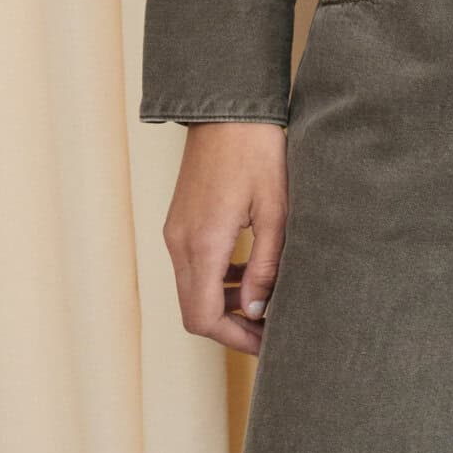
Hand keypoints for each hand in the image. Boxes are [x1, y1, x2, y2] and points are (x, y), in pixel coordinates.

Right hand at [162, 121, 288, 356]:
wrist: (227, 108)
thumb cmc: (258, 152)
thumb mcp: (276, 211)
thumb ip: (267, 267)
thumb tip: (259, 312)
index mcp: (203, 243)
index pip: (203, 317)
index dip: (235, 339)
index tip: (268, 344)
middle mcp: (180, 242)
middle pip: (195, 310)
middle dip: (232, 327)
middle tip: (271, 329)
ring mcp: (175, 231)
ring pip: (192, 290)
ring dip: (225, 304)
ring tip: (266, 301)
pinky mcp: (181, 221)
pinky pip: (193, 266)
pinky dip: (217, 280)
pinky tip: (249, 271)